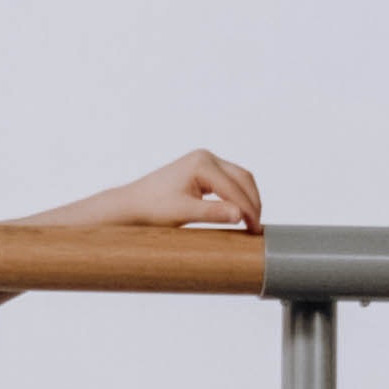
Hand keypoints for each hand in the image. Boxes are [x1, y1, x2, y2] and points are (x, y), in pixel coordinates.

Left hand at [69, 148, 261, 230]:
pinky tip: (240, 214)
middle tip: (256, 228)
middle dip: (252, 203)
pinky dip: (238, 196)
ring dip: (248, 199)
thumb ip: (212, 213)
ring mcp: (205, 162)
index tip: (255, 230)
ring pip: (239, 179)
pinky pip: (229, 182)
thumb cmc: (152, 209)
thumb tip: (240, 215)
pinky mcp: (203, 171)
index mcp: (202, 163)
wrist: (132, 206)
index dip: (248, 209)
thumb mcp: (183, 213)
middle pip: (243, 178)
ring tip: (251, 223)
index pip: (235, 187)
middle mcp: (206, 157)